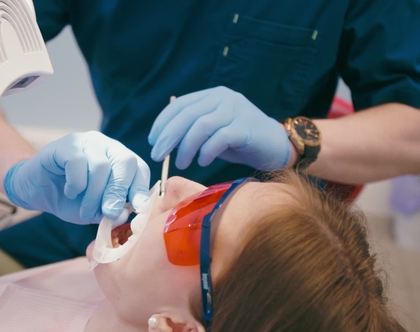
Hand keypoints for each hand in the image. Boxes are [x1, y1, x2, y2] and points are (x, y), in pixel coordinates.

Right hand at [4, 131, 150, 223]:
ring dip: (94, 194)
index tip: (138, 209)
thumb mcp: (95, 211)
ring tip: (84, 211)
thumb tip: (125, 214)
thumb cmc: (71, 200)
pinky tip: (70, 191)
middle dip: (118, 192)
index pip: (140, 169)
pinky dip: (76, 183)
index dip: (141, 189)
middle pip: (125, 162)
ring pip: (101, 166)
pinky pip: (78, 162)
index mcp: (120, 161)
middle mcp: (107, 146)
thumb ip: (111, 212)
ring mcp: (87, 142)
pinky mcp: (66, 144)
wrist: (37, 192)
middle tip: (109, 212)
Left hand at [148, 86, 290, 170]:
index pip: (180, 105)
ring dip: (186, 147)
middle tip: (158, 155)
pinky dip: (206, 152)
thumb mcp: (213, 131)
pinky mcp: (246, 128)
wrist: (277, 146)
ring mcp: (236, 111)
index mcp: (213, 96)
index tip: (152, 140)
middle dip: (168, 136)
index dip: (163, 122)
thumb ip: (192, 129)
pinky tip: (202, 162)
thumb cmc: (240, 141)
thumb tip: (163, 141)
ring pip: (201, 126)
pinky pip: (219, 139)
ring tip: (181, 163)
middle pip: (187, 115)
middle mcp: (223, 98)